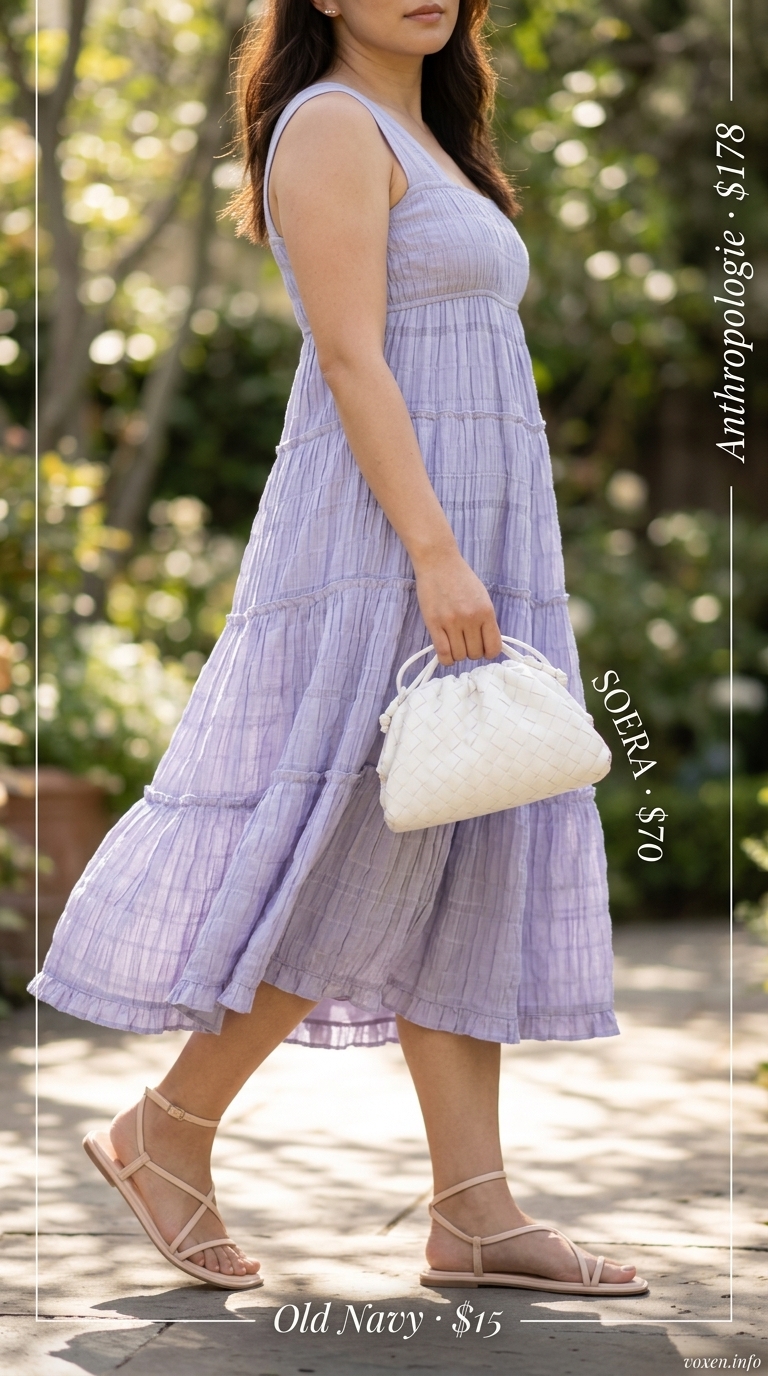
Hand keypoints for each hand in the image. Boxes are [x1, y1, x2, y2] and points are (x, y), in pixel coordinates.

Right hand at [414, 550, 502, 665]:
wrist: (439, 562)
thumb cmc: (461, 579)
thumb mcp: (482, 598)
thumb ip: (486, 621)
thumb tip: (488, 645)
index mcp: (486, 612)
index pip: (494, 647)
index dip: (488, 652)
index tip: (483, 649)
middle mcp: (470, 619)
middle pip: (475, 654)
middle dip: (471, 652)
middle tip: (465, 642)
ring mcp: (451, 622)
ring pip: (459, 656)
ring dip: (458, 654)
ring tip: (454, 643)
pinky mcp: (434, 623)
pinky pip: (443, 653)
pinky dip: (446, 658)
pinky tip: (446, 652)